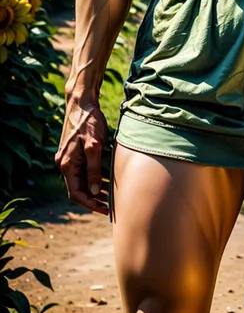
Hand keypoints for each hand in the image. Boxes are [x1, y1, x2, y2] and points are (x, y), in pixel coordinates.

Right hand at [54, 94, 109, 216]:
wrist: (82, 102)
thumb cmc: (88, 121)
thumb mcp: (94, 146)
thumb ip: (94, 169)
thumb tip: (95, 192)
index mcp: (66, 164)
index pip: (76, 193)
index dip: (90, 204)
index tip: (105, 210)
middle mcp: (64, 163)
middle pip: (78, 189)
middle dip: (94, 199)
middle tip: (111, 205)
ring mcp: (68, 157)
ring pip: (80, 180)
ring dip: (94, 189)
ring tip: (111, 195)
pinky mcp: (73, 151)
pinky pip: (82, 170)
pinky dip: (93, 176)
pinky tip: (106, 179)